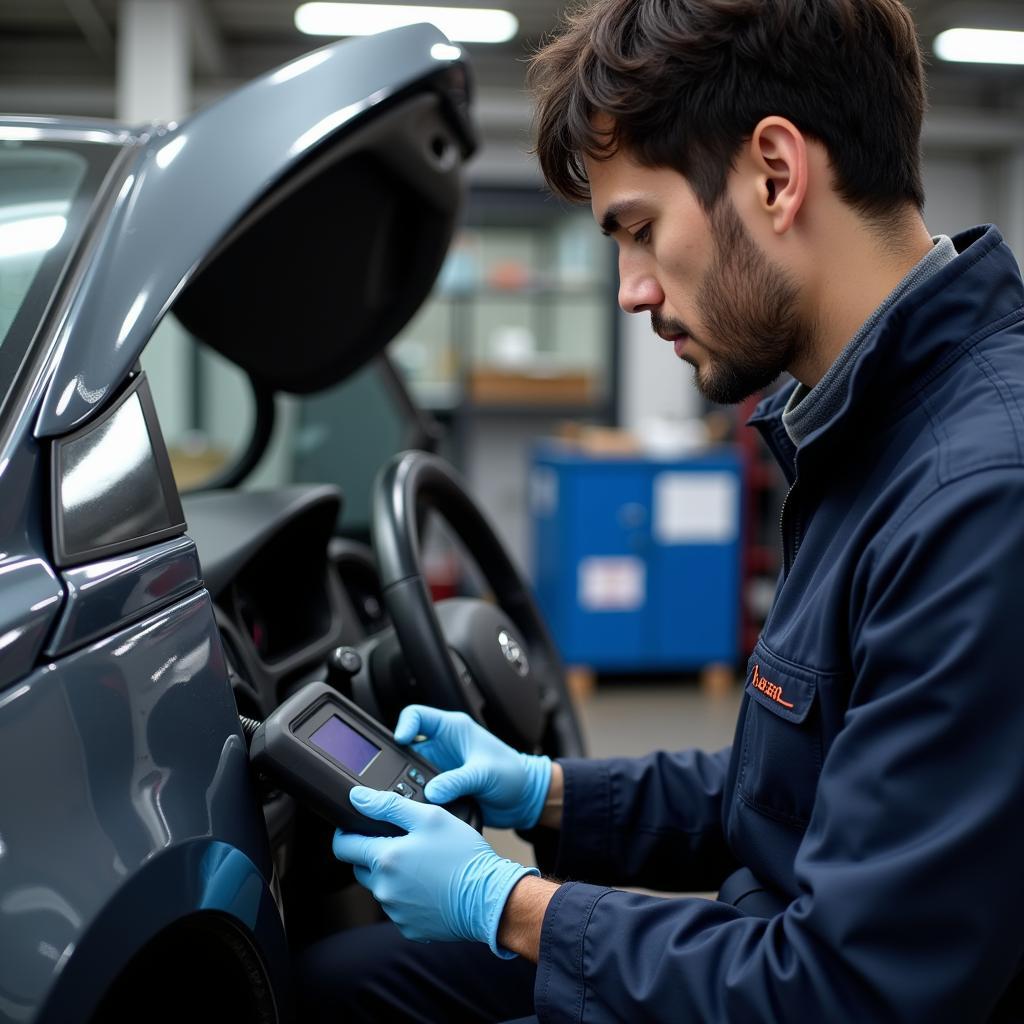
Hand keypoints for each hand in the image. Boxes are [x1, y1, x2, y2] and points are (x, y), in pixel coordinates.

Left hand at [333, 786, 537, 955]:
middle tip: (404, 842)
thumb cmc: (464, 856)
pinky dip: (408, 895)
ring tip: (424, 863)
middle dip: (374, 853)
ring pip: (381, 887)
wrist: (490, 898)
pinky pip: (398, 907)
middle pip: (361, 867)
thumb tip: (358, 798)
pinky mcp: (409, 927)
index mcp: (385, 859)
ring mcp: (395, 911)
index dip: (346, 832)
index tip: (356, 827)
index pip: (343, 846)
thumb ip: (390, 805)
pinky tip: (430, 885)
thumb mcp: (430, 817)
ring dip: (393, 874)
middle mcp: (384, 889)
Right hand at [393, 705, 551, 828]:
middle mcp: (443, 746)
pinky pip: (420, 790)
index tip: (401, 740)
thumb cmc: (513, 774)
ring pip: (410, 771)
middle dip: (399, 761)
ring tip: (408, 796)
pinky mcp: (441, 787)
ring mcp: (440, 767)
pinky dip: (417, 798)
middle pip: (408, 747)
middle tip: (394, 777)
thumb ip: (458, 780)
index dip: (405, 724)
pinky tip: (418, 807)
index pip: (418, 716)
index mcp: (454, 728)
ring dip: (407, 783)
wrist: (524, 799)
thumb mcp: (485, 773)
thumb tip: (432, 792)